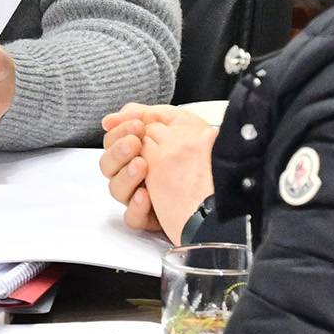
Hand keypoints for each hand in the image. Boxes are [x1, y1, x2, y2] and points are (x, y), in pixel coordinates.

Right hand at [100, 104, 207, 233]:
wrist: (226, 184)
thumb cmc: (202, 154)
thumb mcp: (178, 123)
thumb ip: (146, 114)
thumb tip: (110, 119)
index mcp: (137, 152)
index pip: (112, 142)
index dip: (118, 132)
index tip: (136, 126)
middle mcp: (135, 175)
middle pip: (107, 166)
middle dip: (118, 152)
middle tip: (135, 144)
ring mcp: (140, 197)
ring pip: (115, 190)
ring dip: (125, 176)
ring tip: (141, 166)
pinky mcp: (150, 219)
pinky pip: (131, 217)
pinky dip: (136, 206)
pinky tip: (145, 195)